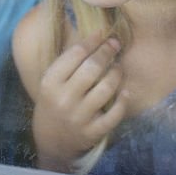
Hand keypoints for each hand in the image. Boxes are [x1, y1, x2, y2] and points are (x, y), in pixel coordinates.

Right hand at [32, 31, 126, 172]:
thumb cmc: (54, 102)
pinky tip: (125, 91)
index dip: (91, 41)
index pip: (75, 54)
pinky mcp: (92, 132)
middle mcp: (63, 99)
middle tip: (115, 44)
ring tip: (118, 67)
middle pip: (92, 68)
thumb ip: (68, 62)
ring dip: (116, 73)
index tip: (102, 33)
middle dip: (107, 52)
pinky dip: (123, 100)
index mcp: (50, 83)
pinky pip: (114, 114)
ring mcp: (78, 117)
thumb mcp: (51, 82)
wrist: (50, 141)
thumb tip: (95, 35)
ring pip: (106, 88)